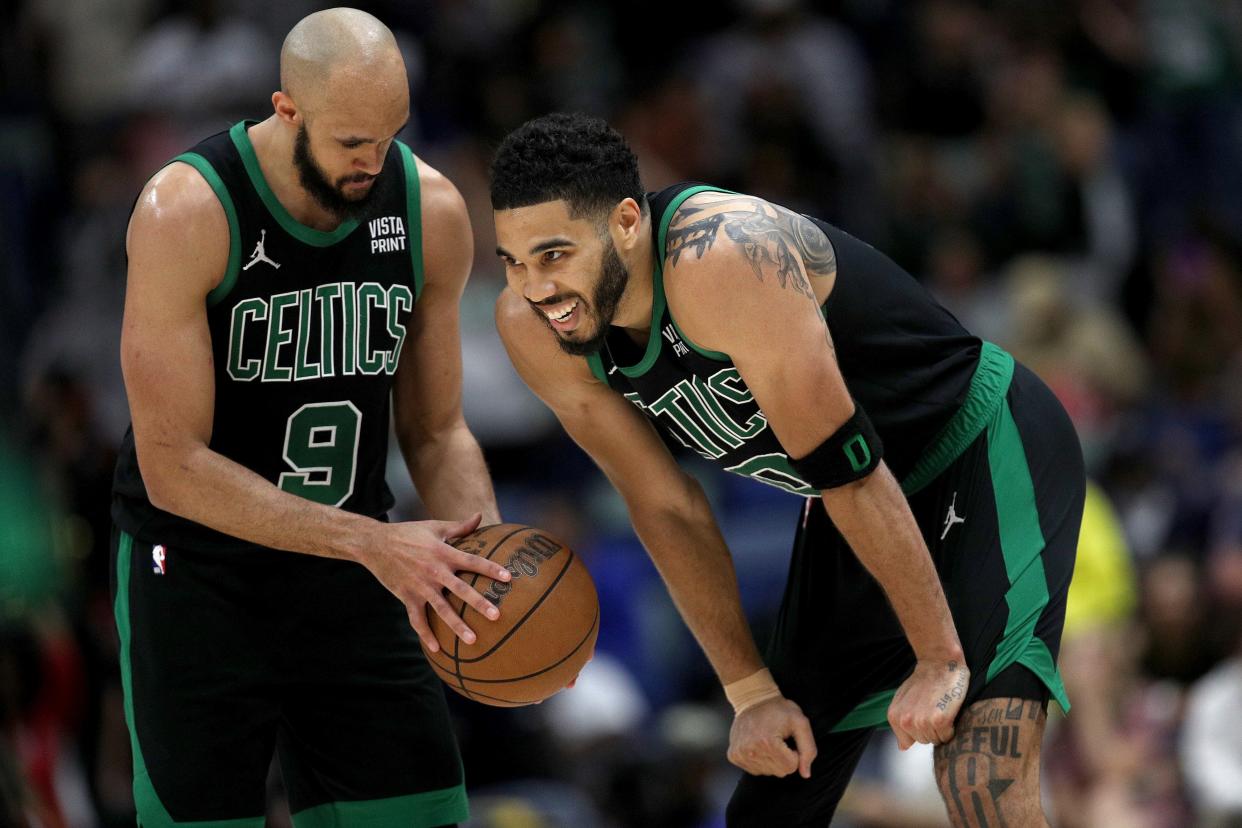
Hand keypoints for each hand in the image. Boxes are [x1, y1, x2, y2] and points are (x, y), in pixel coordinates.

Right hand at [363, 513, 511, 652]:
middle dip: (479, 603)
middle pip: (460, 589)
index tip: (508, 578)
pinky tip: (437, 650)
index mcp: (443, 552)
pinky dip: (426, 635)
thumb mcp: (434, 527)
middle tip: (497, 616)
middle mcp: (434, 570)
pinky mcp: (407, 597)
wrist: (375, 544)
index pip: (472, 561)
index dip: (491, 569)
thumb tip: (479, 516)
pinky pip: (417, 619)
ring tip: (473, 640)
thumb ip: (460, 526)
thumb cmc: (408, 533)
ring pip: (441, 609)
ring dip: (457, 625)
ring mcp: (420, 586)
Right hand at [727, 696, 816, 778]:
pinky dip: (760, 760)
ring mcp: (740, 754)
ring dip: (772, 759)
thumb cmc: (777, 709)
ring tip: (768, 741)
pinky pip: (756, 770)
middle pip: (780, 772)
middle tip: (778, 740)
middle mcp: (751, 751)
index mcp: (767, 743)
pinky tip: (758, 745)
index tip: (788, 740)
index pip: (791, 767)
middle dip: (784, 758)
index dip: (795, 753)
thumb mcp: (800, 722)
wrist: (752, 699)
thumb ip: (808, 749)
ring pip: (768, 772)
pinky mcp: (734, 756)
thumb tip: (806, 774)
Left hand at [887, 658, 968, 749]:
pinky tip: (947, 711)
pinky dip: (951, 727)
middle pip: (924, 741)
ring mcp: (923, 722)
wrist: (939, 664)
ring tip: (939, 708)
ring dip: (941, 729)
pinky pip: (948, 736)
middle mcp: (906, 722)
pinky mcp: (940, 721)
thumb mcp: (902, 699)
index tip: (923, 715)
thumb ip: (899, 722)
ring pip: (936, 740)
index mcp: (894, 717)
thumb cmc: (923, 681)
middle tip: (933, 709)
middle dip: (929, 729)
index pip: (908, 742)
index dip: (918, 730)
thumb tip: (902, 748)